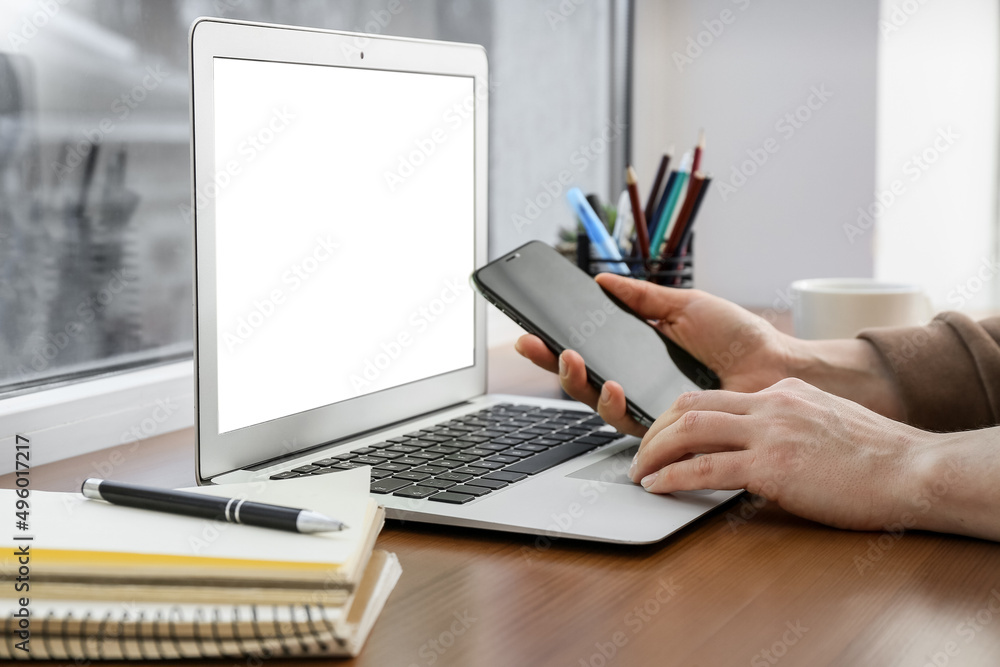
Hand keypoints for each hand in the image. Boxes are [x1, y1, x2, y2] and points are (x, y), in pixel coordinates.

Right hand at [514, 273, 797, 435]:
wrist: (775, 365)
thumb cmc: (738, 336)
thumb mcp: (684, 305)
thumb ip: (642, 297)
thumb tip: (601, 281)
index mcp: (638, 349)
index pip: (588, 346)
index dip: (556, 341)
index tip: (532, 329)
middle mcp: (637, 379)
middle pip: (582, 377)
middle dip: (552, 363)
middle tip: (535, 344)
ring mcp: (649, 404)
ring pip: (597, 402)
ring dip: (577, 382)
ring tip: (573, 359)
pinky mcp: (665, 427)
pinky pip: (628, 422)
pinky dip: (614, 404)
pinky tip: (612, 385)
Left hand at [629, 377, 931, 530]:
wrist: (912, 470)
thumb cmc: (877, 456)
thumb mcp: (827, 420)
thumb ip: (789, 423)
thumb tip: (763, 443)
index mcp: (782, 391)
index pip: (713, 396)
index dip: (678, 416)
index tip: (663, 434)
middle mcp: (770, 403)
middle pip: (689, 405)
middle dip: (655, 430)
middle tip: (640, 453)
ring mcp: (769, 432)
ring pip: (689, 430)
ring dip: (654, 452)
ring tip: (638, 472)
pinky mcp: (771, 466)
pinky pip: (706, 468)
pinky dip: (673, 477)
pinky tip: (657, 487)